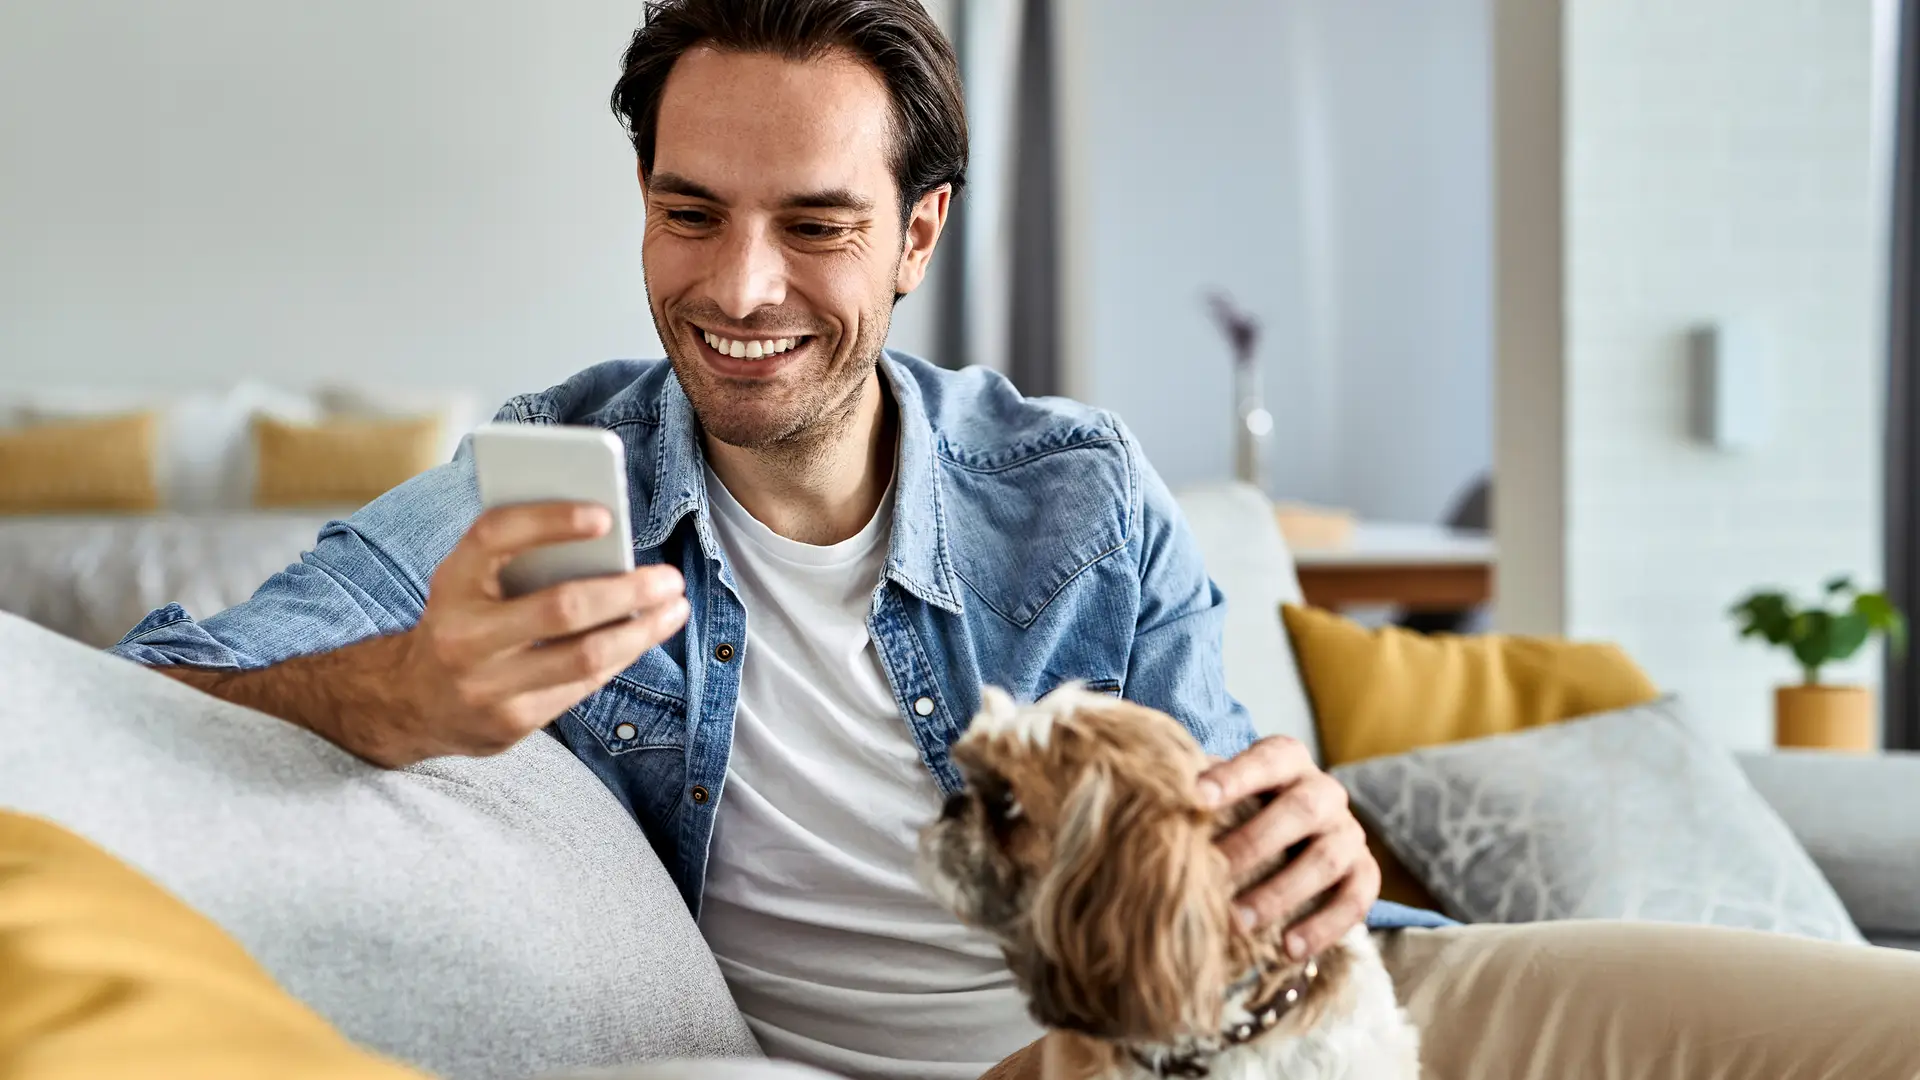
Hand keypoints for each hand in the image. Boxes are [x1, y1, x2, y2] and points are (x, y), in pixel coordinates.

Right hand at [389, 502, 688, 763]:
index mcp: (450, 583)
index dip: (550, 520)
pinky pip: (582, 686)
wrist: (410, 703)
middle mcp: (462, 636)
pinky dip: (620, 657)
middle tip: (669, 577)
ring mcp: (486, 686)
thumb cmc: (460, 622)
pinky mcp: (511, 722)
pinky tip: (643, 637)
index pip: (496, 536)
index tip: (605, 515)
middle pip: (561, 608)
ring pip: (585, 657)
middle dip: (628, 591)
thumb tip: (607, 539)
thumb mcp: (470, 582)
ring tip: (674, 608)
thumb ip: (519, 558)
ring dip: (641, 632)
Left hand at [1199, 736, 1378, 959]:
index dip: (1235, 777)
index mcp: (1288, 761)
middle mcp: (1325, 792)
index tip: (1195, 797)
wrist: (1290, 837)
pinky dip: (1323, 927)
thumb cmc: (1240, 810)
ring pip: (1325, 860)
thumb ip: (1196, 788)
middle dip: (1254, 844)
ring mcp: (1349, 833)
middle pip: (1301, 810)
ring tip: (1237, 923)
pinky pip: (1355, 900)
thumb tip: (1149, 795)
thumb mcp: (1220, 791)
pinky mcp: (1364, 873)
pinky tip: (1287, 949)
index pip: (1267, 759)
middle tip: (1213, 875)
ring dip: (1280, 893)